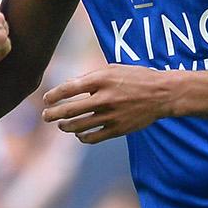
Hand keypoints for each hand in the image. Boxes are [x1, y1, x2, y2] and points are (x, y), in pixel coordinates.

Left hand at [41, 64, 176, 142]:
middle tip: (45, 116)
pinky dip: (82, 137)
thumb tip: (67, 87)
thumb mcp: (113, 70)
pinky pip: (92, 137)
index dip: (53, 95)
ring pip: (78, 126)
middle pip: (69, 110)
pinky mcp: (117, 129)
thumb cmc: (135, 78)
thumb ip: (90, 78)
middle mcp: (104, 98)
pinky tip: (79, 134)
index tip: (45, 99)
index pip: (68, 88)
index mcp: (102, 80)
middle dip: (52, 114)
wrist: (162, 94)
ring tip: (61, 125)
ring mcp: (111, 115)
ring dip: (65, 126)